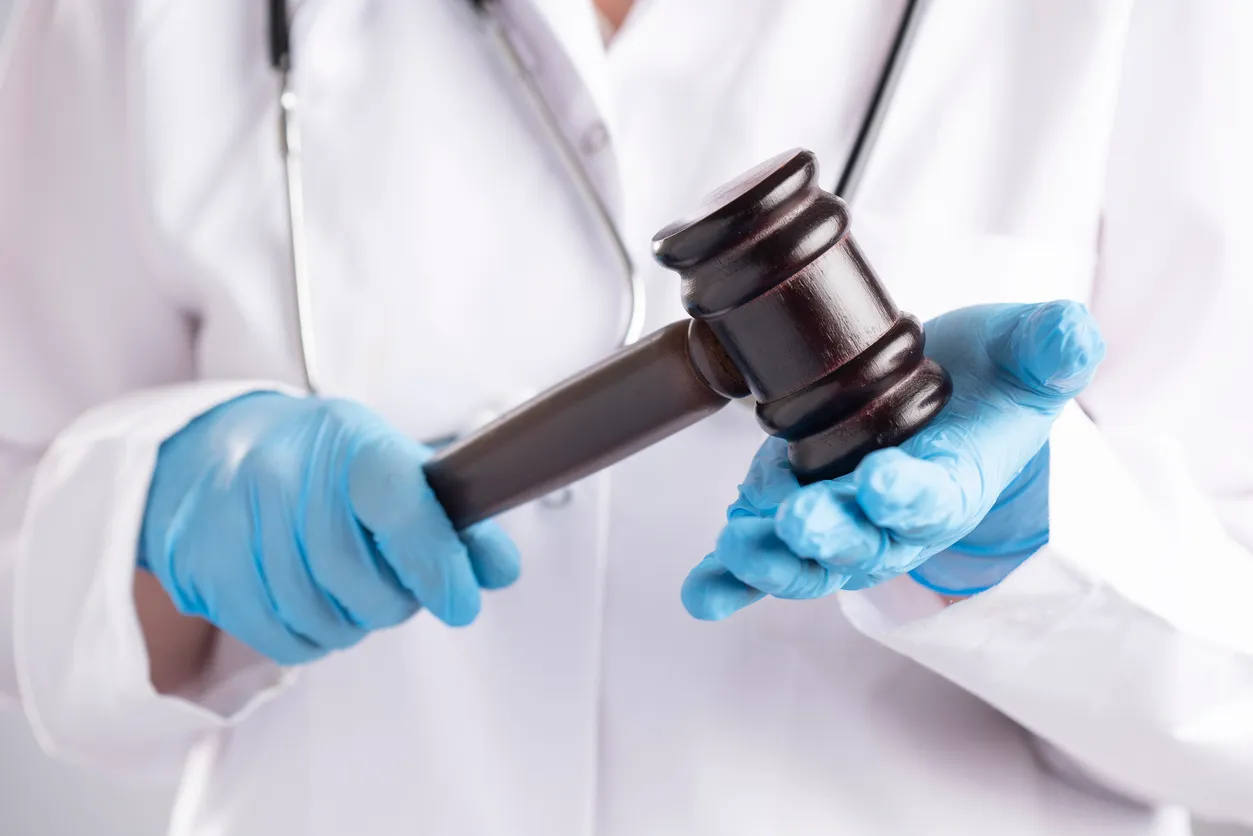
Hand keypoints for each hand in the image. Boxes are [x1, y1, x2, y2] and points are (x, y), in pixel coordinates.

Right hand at [139, 393, 519, 663]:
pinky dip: (311, 639)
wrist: (207, 449)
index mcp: (349, 441)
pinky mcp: (204, 567)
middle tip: (395, 588)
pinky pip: (281, 639)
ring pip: (322, 618)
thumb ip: (450, 519)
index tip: (460, 603)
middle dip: (393, 602)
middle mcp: (285, 473)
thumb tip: (502, 571)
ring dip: (352, 623)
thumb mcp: (390, 465)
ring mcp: (235, 519)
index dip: (437, 564)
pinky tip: (312, 606)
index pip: (400, 506)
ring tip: (348, 591)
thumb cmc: (319, 462)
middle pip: (360, 581)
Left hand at [681, 300, 1104, 619]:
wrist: (949, 405)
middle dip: (832, 534)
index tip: (884, 483)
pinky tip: (702, 592)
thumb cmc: (988, 385)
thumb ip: (1051, 346)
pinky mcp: (793, 511)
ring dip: (772, 559)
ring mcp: (840, 520)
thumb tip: (1073, 335)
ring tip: (739, 545)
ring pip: (807, 557)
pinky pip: (764, 558)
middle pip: (862, 540)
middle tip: (803, 520)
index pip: (934, 499)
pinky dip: (731, 579)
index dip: (909, 495)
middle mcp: (892, 518)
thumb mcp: (1027, 355)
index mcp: (952, 482)